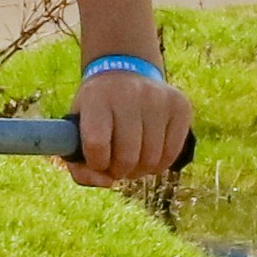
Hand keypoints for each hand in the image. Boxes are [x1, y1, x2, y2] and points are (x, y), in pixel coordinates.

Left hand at [72, 57, 191, 188]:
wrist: (125, 73)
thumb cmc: (97, 112)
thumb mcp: (76, 131)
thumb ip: (80, 167)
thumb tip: (108, 183)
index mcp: (96, 98)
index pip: (96, 144)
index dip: (96, 163)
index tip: (97, 159)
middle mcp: (129, 93)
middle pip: (127, 157)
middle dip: (119, 170)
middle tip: (116, 163)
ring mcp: (158, 98)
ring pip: (151, 159)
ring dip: (139, 170)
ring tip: (133, 158)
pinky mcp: (180, 106)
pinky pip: (172, 154)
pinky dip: (159, 164)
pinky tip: (150, 153)